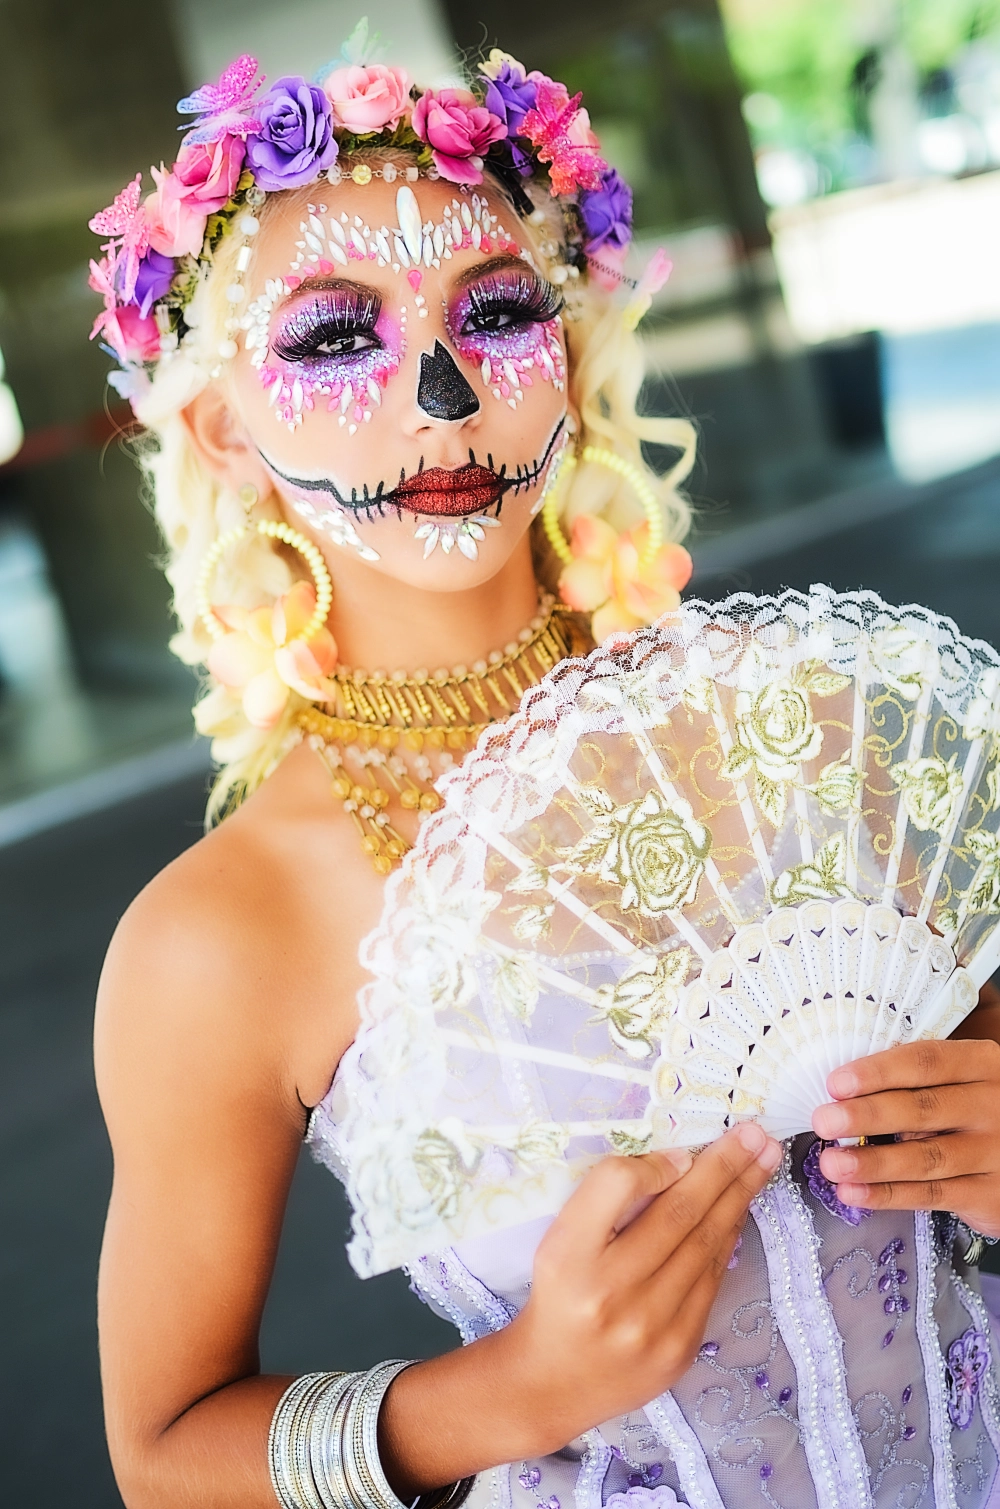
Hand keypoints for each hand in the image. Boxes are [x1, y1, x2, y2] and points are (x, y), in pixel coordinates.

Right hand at [506, 1123, 782, 1454]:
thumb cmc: (561, 1294)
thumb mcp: (561, 1238)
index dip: (656, 1162)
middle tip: (759, 1134)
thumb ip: (608, 1198)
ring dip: (740, 1197)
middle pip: (678, 1213)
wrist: (554, 1380)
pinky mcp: (680, 1348)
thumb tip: (678, 1165)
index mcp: (570, 1255)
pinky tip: (739, 1211)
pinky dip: (727, 1240)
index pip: (617, 1187)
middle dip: (724, 1168)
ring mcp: (651, 1326)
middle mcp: (611, 1291)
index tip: (687, 1147)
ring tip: (764, 1161)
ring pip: (705, 1245)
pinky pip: (711, 1280)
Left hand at [813, 1038, 999, 1236]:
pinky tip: (854, 1192)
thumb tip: (844, 1092)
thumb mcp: (957, 1082)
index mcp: (981, 1064)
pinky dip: (888, 1194)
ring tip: (832, 1164)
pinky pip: (932, 1195)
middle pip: (923, 1109)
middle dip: (867, 1116)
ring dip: (872, 1162)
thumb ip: (914, 1080)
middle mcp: (994, 1105)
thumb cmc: (971, 1109)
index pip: (926, 1062)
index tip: (836, 1083)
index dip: (878, 1072)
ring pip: (926, 1158)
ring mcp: (996, 1152)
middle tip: (824, 1122)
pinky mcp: (990, 1195)